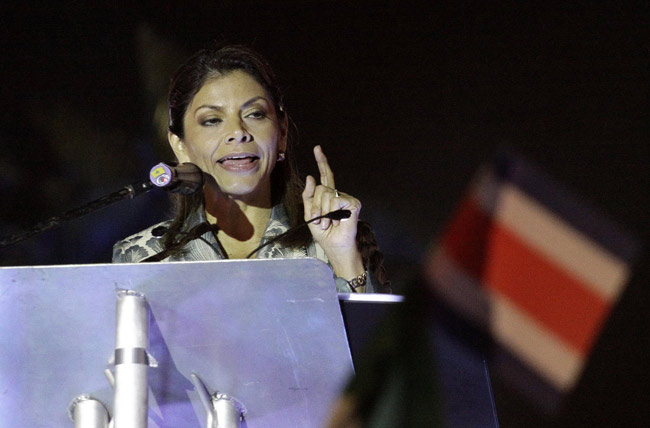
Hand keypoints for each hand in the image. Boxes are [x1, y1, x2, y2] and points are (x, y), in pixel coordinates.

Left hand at [302, 145, 363, 278]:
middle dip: (315, 206)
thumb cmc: (325, 234)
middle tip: (320, 221)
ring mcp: (347, 198)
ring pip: (325, 194)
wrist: (336, 247)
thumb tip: (311, 176)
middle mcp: (339, 194)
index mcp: (329, 196)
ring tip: (328, 223)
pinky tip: (337, 221)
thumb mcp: (310, 216)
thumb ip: (309, 197)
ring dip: (322, 211)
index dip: (322, 162)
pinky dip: (331, 212)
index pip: (326, 176)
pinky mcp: (353, 203)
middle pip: (320, 187)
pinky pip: (334, 200)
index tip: (317, 148)